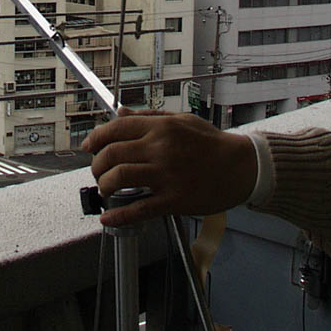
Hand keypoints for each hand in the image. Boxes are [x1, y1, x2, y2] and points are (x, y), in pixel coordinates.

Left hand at [81, 108, 256, 226]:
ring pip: (120, 179)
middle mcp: (160, 149)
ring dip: (105, 185)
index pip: (116, 128)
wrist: (242, 167)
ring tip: (105, 189)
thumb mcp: (181, 120)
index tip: (89, 146)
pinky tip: (109, 217)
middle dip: (97, 164)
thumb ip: (149, 117)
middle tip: (97, 170)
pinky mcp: (174, 200)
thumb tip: (121, 112)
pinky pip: (140, 209)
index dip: (96, 138)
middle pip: (112, 154)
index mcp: (160, 128)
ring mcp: (166, 175)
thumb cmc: (212, 143)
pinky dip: (119, 215)